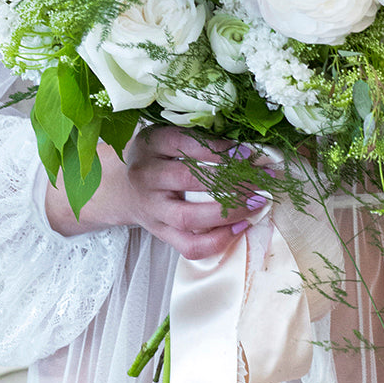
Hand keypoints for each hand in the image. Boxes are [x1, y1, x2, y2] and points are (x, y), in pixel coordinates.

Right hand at [122, 127, 270, 260]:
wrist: (123, 187)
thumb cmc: (157, 156)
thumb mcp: (168, 136)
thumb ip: (199, 137)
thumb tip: (246, 148)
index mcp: (150, 144)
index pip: (184, 143)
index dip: (218, 149)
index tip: (246, 153)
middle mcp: (146, 176)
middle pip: (187, 180)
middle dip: (229, 181)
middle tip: (260, 180)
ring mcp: (152, 209)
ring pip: (188, 218)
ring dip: (227, 212)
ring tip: (256, 203)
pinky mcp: (160, 233)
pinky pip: (189, 246)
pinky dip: (218, 241)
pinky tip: (241, 226)